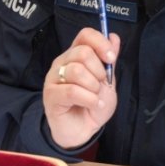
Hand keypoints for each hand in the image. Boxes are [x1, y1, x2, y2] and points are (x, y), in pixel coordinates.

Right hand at [44, 28, 118, 148]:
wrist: (83, 130)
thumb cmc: (93, 104)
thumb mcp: (107, 81)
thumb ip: (109, 60)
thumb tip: (113, 37)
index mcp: (76, 55)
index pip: (85, 35)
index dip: (100, 43)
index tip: (111, 58)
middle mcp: (62, 62)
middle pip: (82, 52)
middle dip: (99, 70)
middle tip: (101, 84)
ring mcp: (54, 78)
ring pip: (77, 71)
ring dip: (93, 86)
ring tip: (96, 97)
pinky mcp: (51, 95)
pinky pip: (72, 91)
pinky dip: (89, 99)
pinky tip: (93, 105)